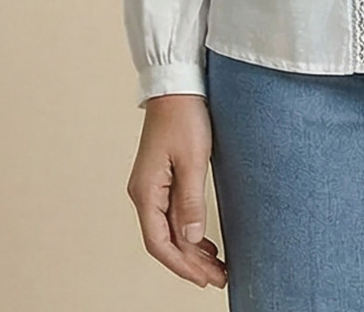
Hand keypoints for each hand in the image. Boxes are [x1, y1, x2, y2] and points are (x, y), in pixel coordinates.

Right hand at [126, 93, 227, 289]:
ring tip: (216, 265)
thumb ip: (191, 201)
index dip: (182, 265)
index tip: (204, 279)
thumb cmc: (184, 116)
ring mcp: (152, 186)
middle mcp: (144, 193)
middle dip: (191, 262)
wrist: (176, 85)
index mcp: (146, 192)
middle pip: (165, 240)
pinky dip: (188, 230)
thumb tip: (191, 239)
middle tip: (220, 277)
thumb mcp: (192, 160)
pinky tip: (204, 241)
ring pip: (170, 229)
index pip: (159, 243)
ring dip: (191, 249)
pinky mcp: (162, 177)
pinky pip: (172, 214)